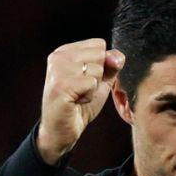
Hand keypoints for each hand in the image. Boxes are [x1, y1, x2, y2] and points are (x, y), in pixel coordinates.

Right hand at [38, 38, 125, 163]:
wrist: (63, 130)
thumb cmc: (80, 105)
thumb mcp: (101, 81)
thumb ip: (111, 65)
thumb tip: (117, 56)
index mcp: (65, 51)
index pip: (99, 45)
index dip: (100, 66)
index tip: (84, 81)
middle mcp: (59, 56)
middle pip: (99, 54)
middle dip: (97, 76)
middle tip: (81, 90)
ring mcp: (58, 69)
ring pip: (97, 69)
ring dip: (93, 88)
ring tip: (78, 96)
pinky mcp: (61, 84)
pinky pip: (91, 83)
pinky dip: (88, 96)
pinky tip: (75, 102)